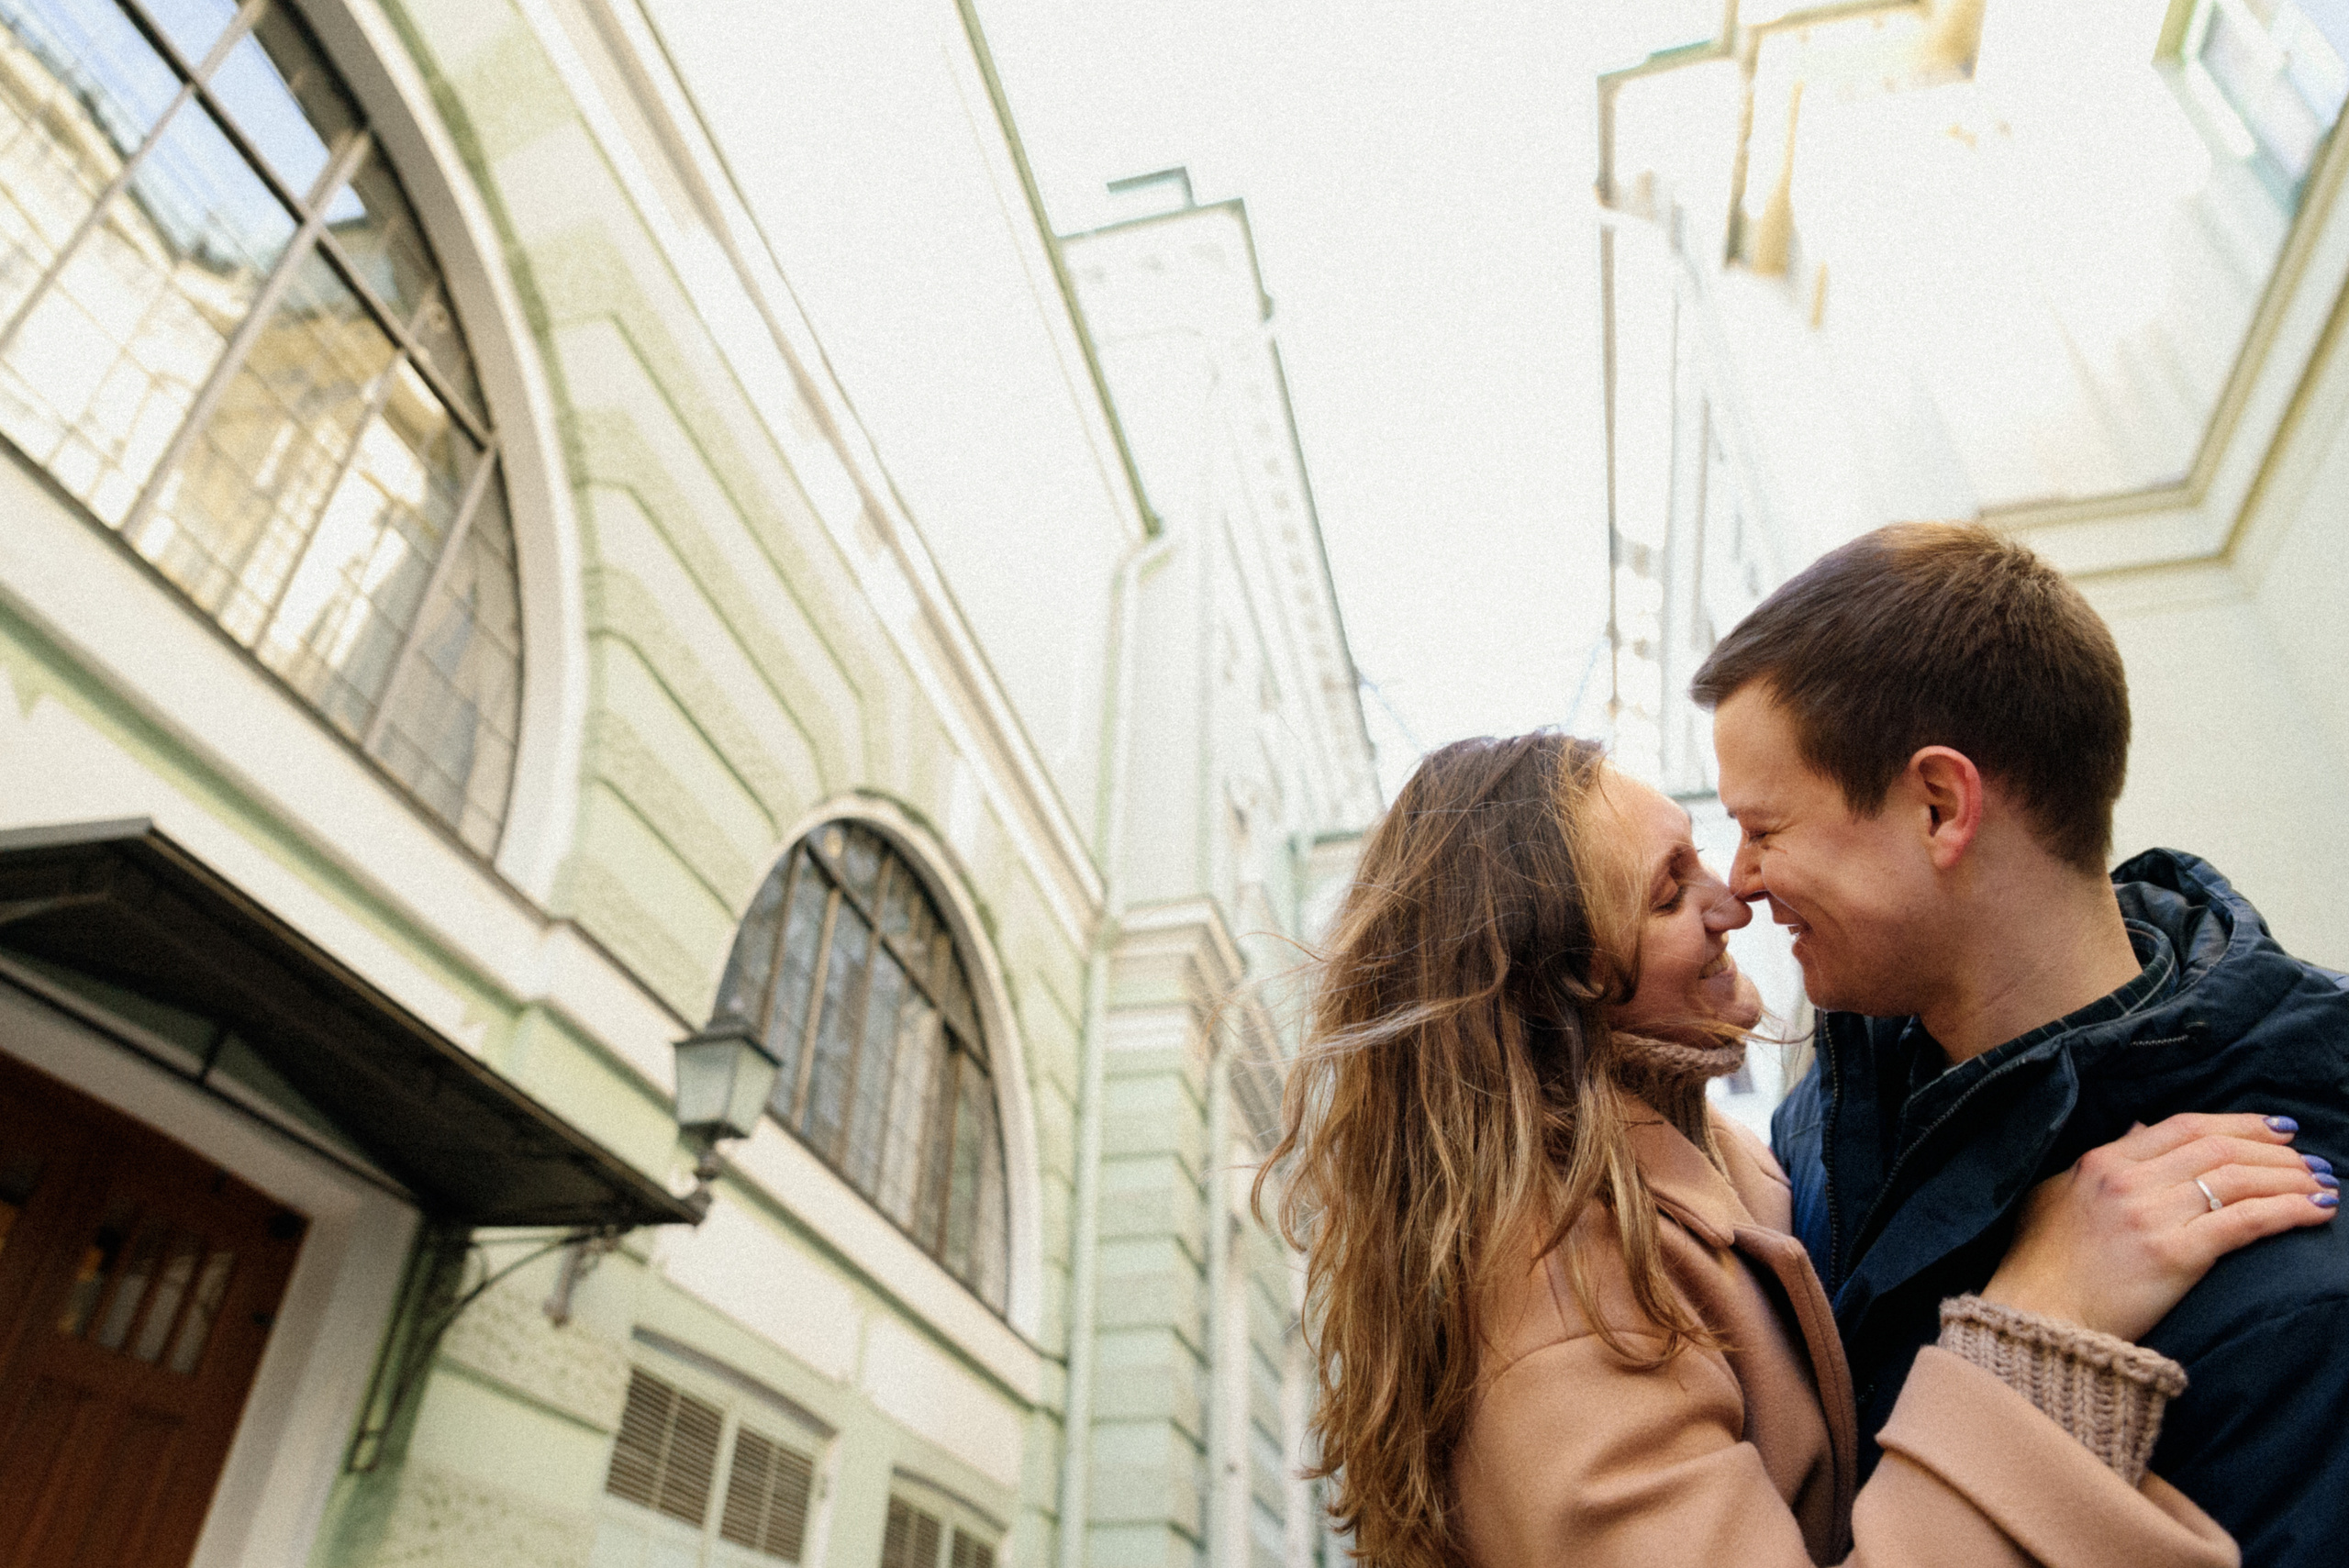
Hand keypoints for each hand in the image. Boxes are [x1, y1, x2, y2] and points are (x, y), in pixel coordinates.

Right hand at [1982, 1112, 2336, 1341]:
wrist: (2037, 1318)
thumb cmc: (2042, 1263)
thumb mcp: (2057, 1195)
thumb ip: (2100, 1163)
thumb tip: (2140, 1128)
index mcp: (2102, 1161)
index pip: (2183, 1126)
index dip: (2238, 1123)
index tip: (2277, 1129)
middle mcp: (2128, 1180)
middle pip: (2218, 1148)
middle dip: (2274, 1150)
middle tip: (2310, 1159)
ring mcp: (2151, 1215)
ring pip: (2238, 1179)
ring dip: (2290, 1178)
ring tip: (2322, 1185)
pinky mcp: (2175, 1254)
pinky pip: (2245, 1221)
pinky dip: (2287, 1210)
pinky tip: (2316, 1211)